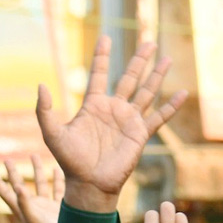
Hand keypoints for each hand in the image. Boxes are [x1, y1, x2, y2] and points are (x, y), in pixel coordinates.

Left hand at [0, 156, 62, 222]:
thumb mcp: (33, 218)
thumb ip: (25, 203)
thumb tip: (18, 187)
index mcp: (22, 210)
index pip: (7, 194)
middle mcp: (33, 206)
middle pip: (20, 185)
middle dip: (13, 173)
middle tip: (7, 159)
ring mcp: (46, 206)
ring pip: (41, 183)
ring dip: (37, 170)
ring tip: (34, 155)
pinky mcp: (60, 206)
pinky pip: (58, 188)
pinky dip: (57, 177)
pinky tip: (57, 168)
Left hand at [37, 37, 185, 212]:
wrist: (88, 184)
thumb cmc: (69, 161)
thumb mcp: (52, 134)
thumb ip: (43, 112)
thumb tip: (40, 86)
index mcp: (93, 107)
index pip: (99, 75)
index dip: (102, 57)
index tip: (105, 38)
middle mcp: (112, 110)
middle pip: (129, 79)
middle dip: (139, 61)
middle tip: (148, 42)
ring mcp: (128, 121)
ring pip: (147, 92)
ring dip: (157, 76)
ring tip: (167, 58)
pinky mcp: (140, 134)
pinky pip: (159, 117)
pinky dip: (171, 106)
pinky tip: (182, 94)